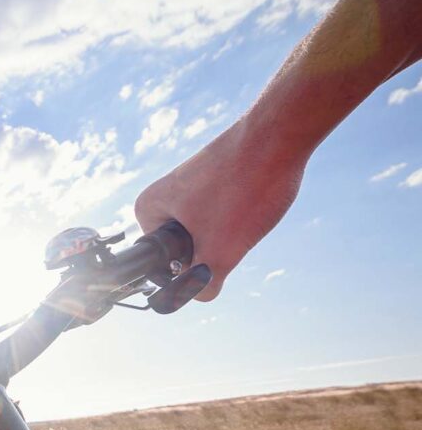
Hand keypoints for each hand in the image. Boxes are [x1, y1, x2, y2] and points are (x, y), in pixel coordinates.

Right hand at [134, 118, 307, 300]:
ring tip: (247, 208)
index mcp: (147, 210)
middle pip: (188, 251)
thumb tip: (199, 297)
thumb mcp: (220, 251)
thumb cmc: (244, 187)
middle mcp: (163, 196)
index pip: (162, 266)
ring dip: (232, 231)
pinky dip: (242, 212)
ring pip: (210, 232)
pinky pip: (225, 212)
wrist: (281, 132)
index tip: (216, 251)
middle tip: (234, 227)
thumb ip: (203, 284)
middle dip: (214, 250)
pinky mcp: (217, 178)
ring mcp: (191, 185)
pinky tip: (256, 198)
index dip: (192, 271)